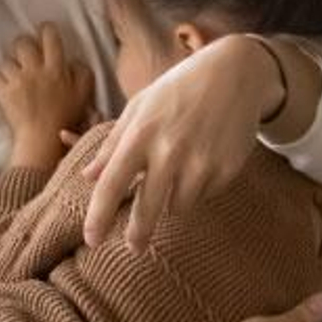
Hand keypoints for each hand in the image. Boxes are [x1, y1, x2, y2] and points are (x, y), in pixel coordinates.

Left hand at [0, 22, 92, 169]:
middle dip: (24, 45)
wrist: (42, 141)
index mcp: (56, 68)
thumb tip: (72, 60)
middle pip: (22, 42)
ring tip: (18, 76)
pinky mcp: (2, 92)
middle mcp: (34, 70)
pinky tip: (9, 89)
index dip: (46, 30)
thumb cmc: (66, 119)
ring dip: (12, 66)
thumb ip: (82, 72)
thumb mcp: (84, 95)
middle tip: (28, 56)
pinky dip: (1, 81)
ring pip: (7, 60)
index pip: (49, 36)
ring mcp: (16, 80)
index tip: (45, 33)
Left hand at [83, 35, 268, 250]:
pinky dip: (198, 188)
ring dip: (172, 201)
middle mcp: (169, 150)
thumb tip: (88, 176)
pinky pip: (204, 195)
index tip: (92, 239)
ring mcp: (200, 161)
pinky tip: (202, 160)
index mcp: (141, 134)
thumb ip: (112, 144)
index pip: (112, 183)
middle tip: (133, 248)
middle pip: (147, 208)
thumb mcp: (139, 107)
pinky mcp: (226, 169)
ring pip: (178, 206)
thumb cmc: (177, 89)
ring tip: (178, 171)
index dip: (99, 215)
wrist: (234, 73)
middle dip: (138, 233)